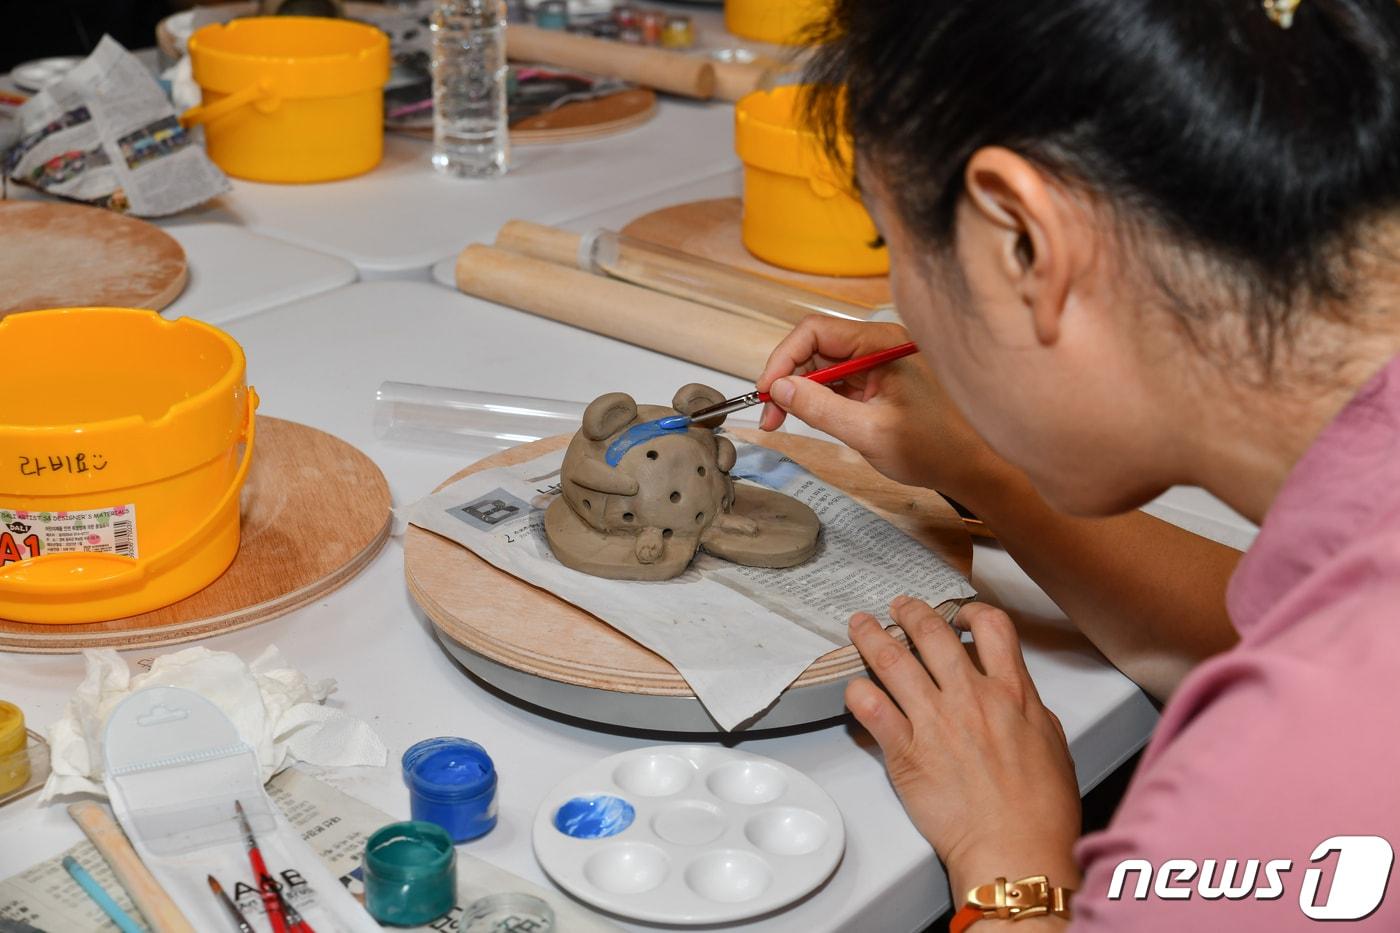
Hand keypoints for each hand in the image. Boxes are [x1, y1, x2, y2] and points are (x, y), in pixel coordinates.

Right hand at [757, 316, 1011, 501]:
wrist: (974, 466)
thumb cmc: (935, 448)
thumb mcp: (868, 432)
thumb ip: (820, 408)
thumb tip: (777, 389)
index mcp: (882, 344)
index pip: (815, 331)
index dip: (783, 358)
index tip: (766, 392)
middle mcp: (879, 344)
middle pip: (815, 346)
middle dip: (787, 378)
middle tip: (769, 416)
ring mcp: (879, 362)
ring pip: (823, 364)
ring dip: (799, 391)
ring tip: (782, 422)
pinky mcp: (879, 381)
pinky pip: (838, 380)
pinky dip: (818, 398)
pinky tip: (808, 418)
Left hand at [847, 598, 1081, 896]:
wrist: (1015, 849)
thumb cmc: (1040, 811)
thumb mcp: (1053, 744)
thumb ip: (1030, 710)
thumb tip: (1016, 695)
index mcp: (1012, 693)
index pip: (992, 627)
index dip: (971, 611)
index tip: (959, 614)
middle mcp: (970, 697)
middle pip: (932, 633)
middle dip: (910, 612)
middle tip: (898, 606)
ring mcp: (934, 721)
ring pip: (892, 660)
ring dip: (870, 636)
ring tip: (860, 625)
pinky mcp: (905, 751)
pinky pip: (869, 707)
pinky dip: (856, 691)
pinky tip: (854, 687)